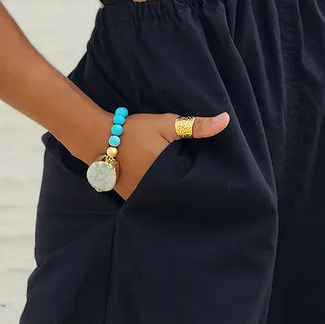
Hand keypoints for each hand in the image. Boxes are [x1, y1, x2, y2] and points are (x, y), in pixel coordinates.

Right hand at [110, 111, 229, 201]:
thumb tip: (226, 120)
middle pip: (182, 198)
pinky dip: (160, 197)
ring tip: (189, 192)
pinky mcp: (133, 200)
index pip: (195, 189)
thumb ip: (196, 125)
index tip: (217, 184)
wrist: (98, 138)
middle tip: (207, 190)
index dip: (207, 186)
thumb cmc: (135, 130)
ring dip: (176, 197)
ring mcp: (143, 200)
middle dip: (193, 194)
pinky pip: (153, 202)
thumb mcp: (167, 124)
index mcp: (168, 177)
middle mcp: (156, 194)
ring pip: (167, 202)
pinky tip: (168, 191)